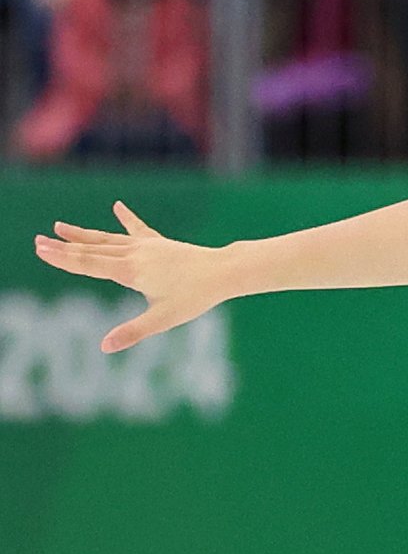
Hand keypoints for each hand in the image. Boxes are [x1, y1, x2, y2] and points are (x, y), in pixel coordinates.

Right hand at [34, 203, 231, 350]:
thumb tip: (103, 347)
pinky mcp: (159, 244)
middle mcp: (135, 254)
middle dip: (64, 246)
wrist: (223, 272)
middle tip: (38, 240)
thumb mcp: (162, 320)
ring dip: (84, 234)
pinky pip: (137, 230)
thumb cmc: (195, 297)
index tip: (41, 249)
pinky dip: (126, 219)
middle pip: (92, 250)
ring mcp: (147, 246)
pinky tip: (117, 206)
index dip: (63, 258)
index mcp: (131, 272)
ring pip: (108, 239)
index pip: (89, 264)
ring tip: (60, 225)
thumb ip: (132, 332)